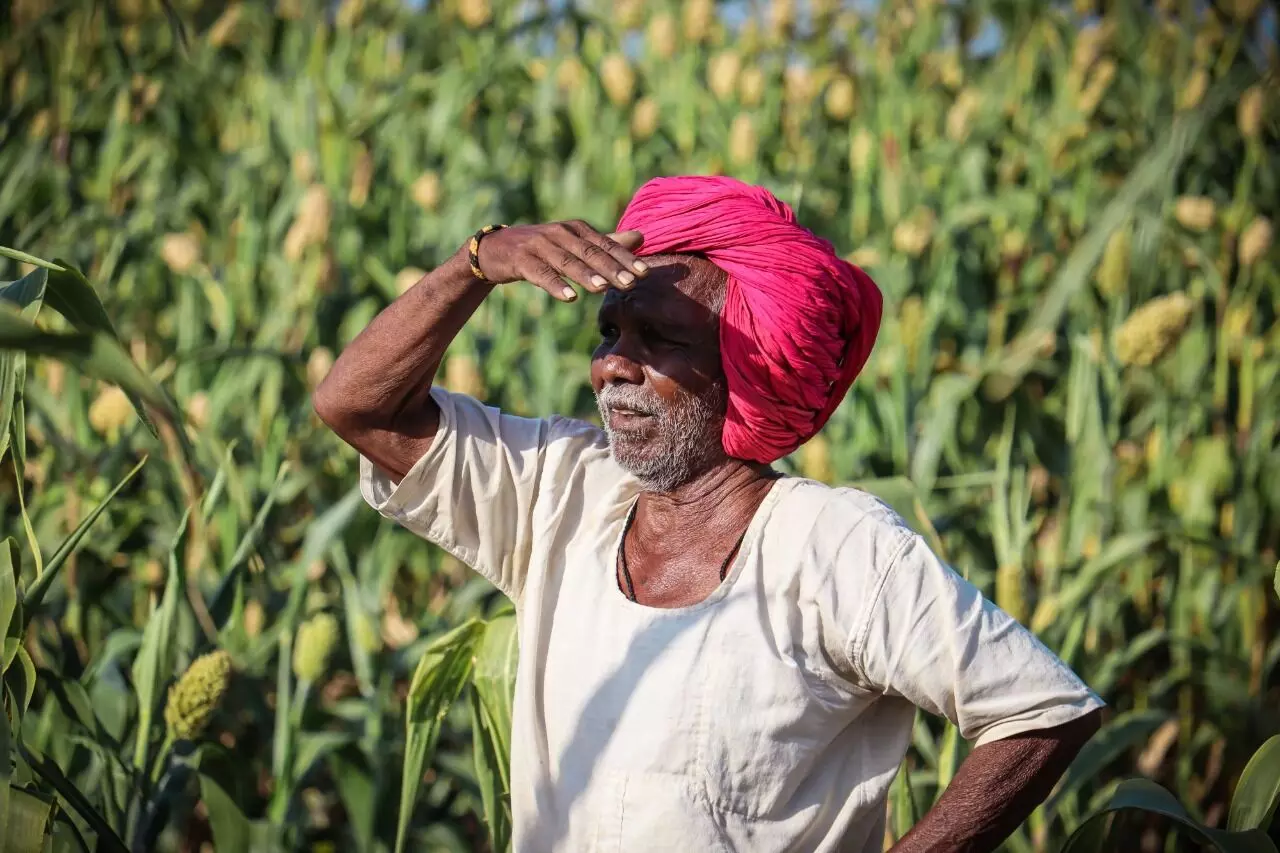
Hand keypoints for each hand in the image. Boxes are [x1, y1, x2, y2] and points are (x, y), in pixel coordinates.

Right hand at [470, 221, 647, 300]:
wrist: (497, 249)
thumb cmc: (544, 248)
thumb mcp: (575, 243)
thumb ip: (607, 243)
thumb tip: (641, 237)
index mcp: (576, 229)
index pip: (606, 245)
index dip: (625, 259)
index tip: (644, 273)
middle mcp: (560, 233)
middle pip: (589, 253)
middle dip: (611, 268)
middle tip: (631, 283)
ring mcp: (539, 245)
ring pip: (567, 262)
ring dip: (585, 275)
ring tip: (603, 288)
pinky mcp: (521, 260)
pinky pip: (540, 273)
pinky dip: (555, 284)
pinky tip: (569, 297)